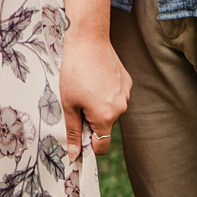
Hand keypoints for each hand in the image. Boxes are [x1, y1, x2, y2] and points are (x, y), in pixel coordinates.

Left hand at [59, 33, 129, 158]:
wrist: (88, 41)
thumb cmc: (74, 72)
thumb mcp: (68, 104)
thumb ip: (73, 131)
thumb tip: (75, 155)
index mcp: (106, 117)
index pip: (101, 145)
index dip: (88, 144)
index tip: (78, 135)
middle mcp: (120, 108)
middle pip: (105, 126)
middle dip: (91, 121)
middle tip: (77, 102)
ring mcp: (126, 95)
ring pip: (110, 111)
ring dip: (99, 106)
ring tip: (86, 87)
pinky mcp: (127, 82)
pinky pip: (116, 96)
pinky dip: (106, 93)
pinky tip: (96, 78)